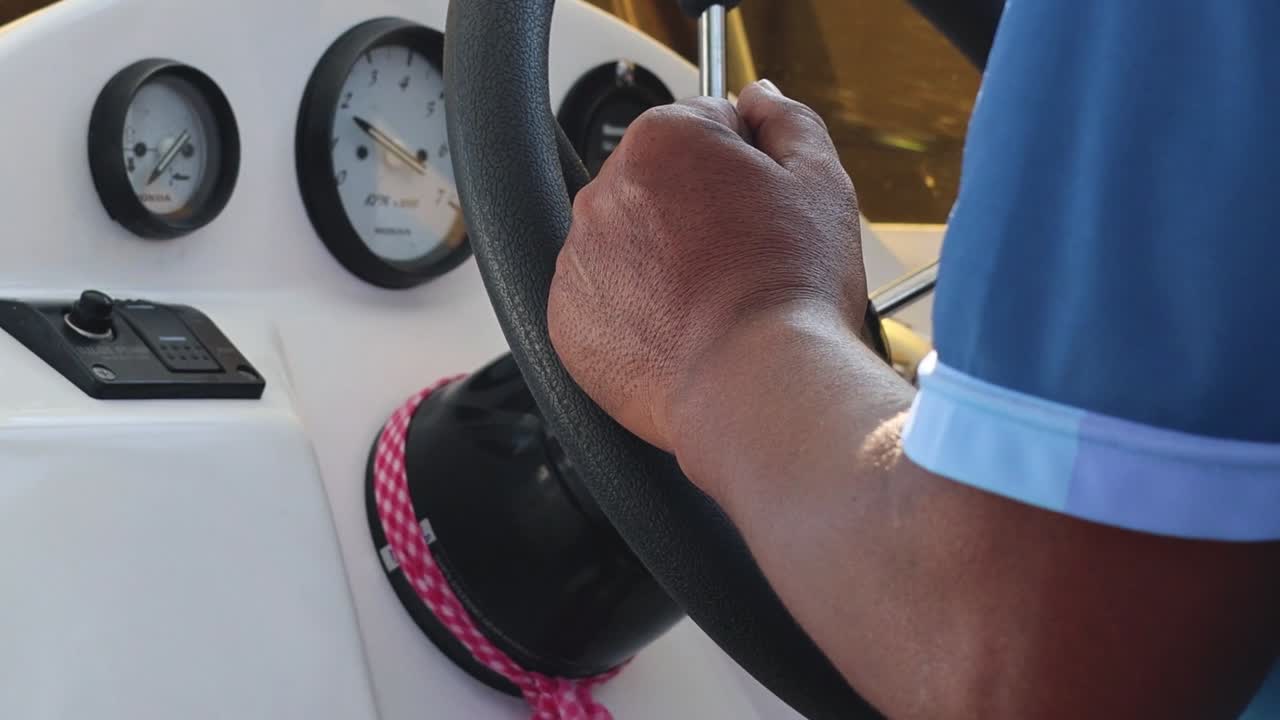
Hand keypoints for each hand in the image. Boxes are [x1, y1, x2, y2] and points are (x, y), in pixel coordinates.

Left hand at [548, 80, 866, 452]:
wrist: (756, 386)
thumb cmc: (790, 290)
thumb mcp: (820, 183)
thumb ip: (787, 120)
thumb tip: (758, 99)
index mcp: (663, 140)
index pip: (705, 127)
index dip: (745, 166)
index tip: (762, 208)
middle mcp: (606, 190)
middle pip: (659, 184)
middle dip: (696, 210)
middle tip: (741, 260)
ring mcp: (579, 257)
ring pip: (627, 242)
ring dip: (661, 261)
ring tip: (711, 302)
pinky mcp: (567, 319)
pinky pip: (602, 301)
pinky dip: (633, 312)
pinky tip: (678, 330)